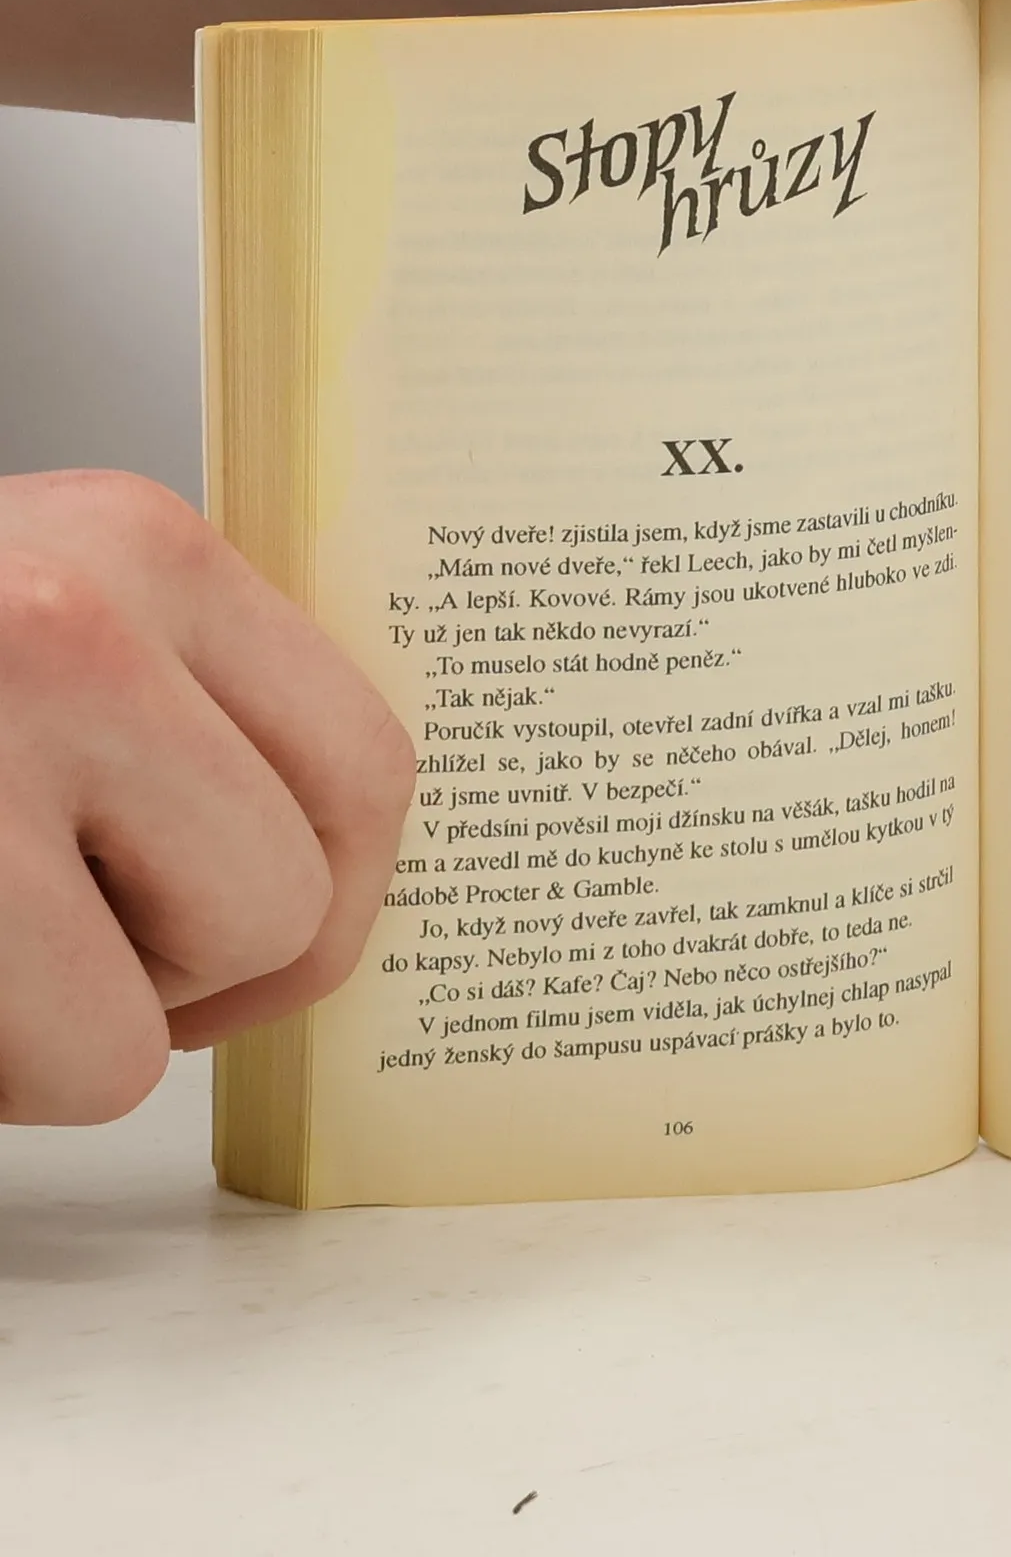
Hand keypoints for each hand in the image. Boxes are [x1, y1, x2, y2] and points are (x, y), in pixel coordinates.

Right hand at [0, 471, 412, 1122]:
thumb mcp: (37, 622)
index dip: (333, 893)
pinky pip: (68, 1065)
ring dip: (81, 1029)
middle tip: (80, 953)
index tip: (263, 938)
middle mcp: (77, 622)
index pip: (367, 763)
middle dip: (199, 975)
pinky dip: (3, 1068)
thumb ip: (180, 702)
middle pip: (295, 899)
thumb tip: (330, 852)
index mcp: (139, 550)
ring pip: (173, 1011)